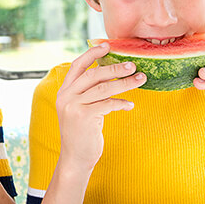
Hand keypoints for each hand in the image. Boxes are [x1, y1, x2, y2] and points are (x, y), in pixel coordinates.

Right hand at [55, 43, 145, 170]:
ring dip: (124, 83)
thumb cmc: (82, 132)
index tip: (108, 45)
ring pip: (103, 88)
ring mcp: (73, 107)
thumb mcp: (79, 108)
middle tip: (133, 65)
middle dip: (115, 68)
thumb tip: (109, 74)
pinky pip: (107, 104)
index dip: (92, 54)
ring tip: (140, 79)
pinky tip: (130, 105)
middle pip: (93, 74)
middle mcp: (66, 96)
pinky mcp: (83, 117)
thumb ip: (87, 92)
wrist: (75, 158)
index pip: (77, 66)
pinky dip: (121, 103)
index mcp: (64, 91)